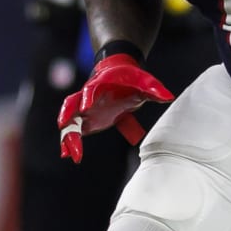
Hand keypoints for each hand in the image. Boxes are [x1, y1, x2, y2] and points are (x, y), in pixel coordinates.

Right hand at [57, 53, 172, 161]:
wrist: (118, 74)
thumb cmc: (131, 79)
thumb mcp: (144, 82)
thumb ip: (154, 90)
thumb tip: (168, 97)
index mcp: (101, 84)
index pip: (91, 89)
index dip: (87, 97)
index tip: (85, 107)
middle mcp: (88, 96)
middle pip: (72, 104)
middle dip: (66, 115)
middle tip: (63, 127)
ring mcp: (85, 108)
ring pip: (71, 121)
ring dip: (67, 135)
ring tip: (67, 154)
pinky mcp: (86, 119)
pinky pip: (74, 131)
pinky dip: (70, 142)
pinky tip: (68, 155)